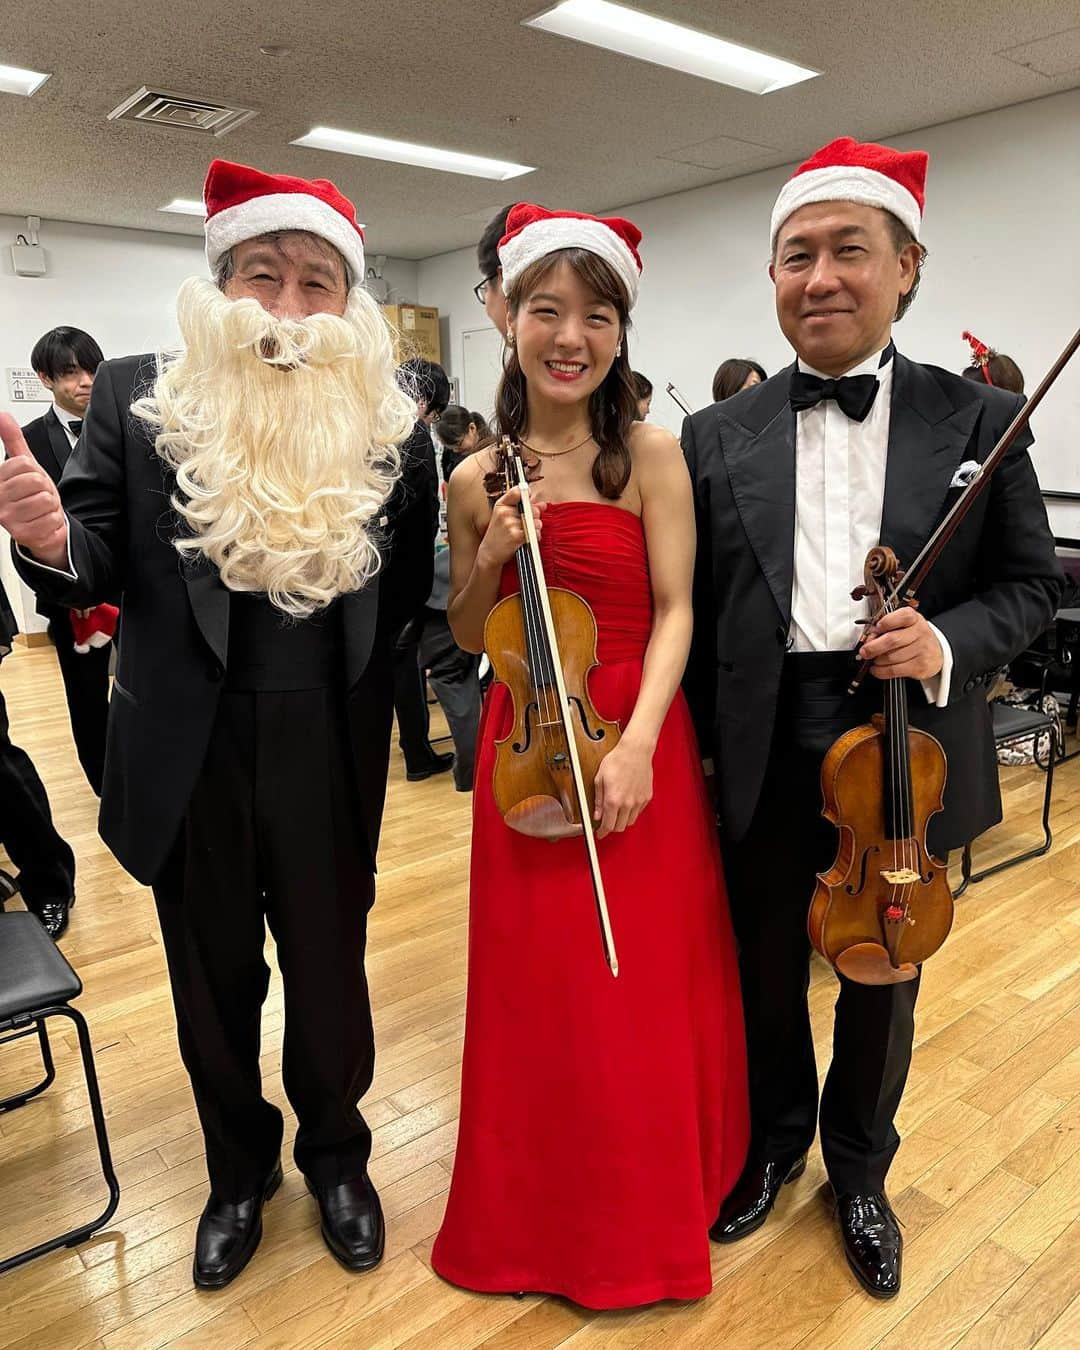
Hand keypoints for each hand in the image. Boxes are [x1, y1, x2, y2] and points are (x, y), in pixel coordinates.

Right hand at [0, 413, 68, 568]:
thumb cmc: (31, 494)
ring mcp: (9, 518)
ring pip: (46, 500)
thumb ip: (12, 439)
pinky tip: (43, 522)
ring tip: (41, 509)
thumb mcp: (23, 464)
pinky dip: (54, 520)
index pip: (24, 464)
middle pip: (36, 481)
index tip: (28, 480)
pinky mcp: (23, 534)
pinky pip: (52, 518)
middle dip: (45, 488)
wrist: (39, 526)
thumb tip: (2, 415)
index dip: (34, 470)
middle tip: (37, 495)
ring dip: (51, 505)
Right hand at [476, 486, 544, 569]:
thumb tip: (543, 505)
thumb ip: (524, 509)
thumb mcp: (506, 518)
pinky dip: (535, 536)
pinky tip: (528, 538)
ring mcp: (510, 524)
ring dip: (536, 527)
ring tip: (527, 532)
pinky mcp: (516, 536)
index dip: (527, 493)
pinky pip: (535, 533)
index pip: (517, 491)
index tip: (529, 498)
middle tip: (527, 522)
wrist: (489, 553)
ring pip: (535, 521)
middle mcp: (505, 512)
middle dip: (535, 515)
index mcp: (501, 505)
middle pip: (531, 508)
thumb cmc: (499, 535)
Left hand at [592, 738, 653, 838]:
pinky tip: (627, 804)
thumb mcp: (599, 779)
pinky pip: (639, 812)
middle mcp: (627, 803)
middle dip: (611, 827)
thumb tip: (596, 814)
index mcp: (613, 800)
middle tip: (606, 822)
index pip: (607, 825)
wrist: (635, 750)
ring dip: (622, 821)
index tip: (599, 834)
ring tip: (616, 813)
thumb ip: (598, 800)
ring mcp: (638, 801)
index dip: (602, 833)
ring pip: (630, 822)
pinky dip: (632, 812)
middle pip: (619, 827)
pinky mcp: (646, 797)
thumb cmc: (617, 760)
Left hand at [861, 607, 943, 680]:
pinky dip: (880, 671)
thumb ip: (885, 628)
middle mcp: (919, 632)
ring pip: (891, 657)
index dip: (885, 623)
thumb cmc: (913, 636)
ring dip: (877, 660)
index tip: (875, 629)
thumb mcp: (902, 625)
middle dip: (873, 647)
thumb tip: (868, 639)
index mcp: (913, 618)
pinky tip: (877, 668)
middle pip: (892, 640)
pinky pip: (894, 670)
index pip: (901, 617)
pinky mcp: (919, 666)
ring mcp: (921, 650)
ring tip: (873, 659)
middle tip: (864, 651)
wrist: (935, 651)